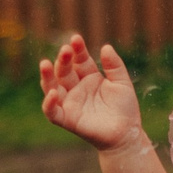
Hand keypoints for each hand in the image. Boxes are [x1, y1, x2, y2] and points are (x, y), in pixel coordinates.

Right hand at [40, 34, 146, 152]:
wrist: (127, 133)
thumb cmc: (125, 108)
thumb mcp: (122, 83)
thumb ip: (114, 66)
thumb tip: (106, 47)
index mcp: (89, 77)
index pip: (80, 60)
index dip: (77, 50)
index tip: (76, 39)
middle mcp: (76, 88)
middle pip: (64, 71)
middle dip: (63, 60)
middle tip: (65, 49)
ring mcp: (70, 103)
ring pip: (52, 87)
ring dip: (47, 76)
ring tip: (45, 63)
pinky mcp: (67, 119)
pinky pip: (53, 112)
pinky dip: (49, 103)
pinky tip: (52, 93)